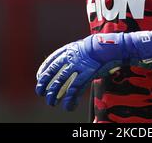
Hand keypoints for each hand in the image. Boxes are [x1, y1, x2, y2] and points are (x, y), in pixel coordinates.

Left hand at [35, 29, 151, 110]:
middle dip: (44, 83)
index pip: (51, 60)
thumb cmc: (101, 46)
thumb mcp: (85, 46)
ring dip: (54, 94)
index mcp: (69, 49)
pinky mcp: (86, 74)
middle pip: (52, 71)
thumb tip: (71, 62)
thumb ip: (76, 54)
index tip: (39, 77)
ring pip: (60, 82)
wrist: (112, 45)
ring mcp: (78, 66)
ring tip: (51, 103)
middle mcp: (71, 56)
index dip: (44, 69)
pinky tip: (68, 106)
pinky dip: (70, 99)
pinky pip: (74, 89)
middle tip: (40, 92)